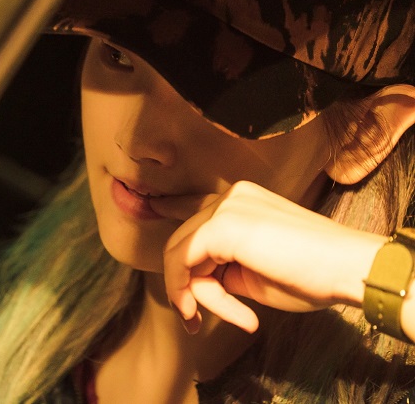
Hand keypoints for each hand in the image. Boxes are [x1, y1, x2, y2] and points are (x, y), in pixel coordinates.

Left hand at [153, 181, 383, 333]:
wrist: (349, 269)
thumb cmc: (312, 275)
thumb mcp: (252, 274)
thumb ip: (220, 269)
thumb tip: (194, 283)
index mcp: (240, 201)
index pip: (192, 220)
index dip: (170, 236)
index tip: (167, 267)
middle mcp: (229, 196)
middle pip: (184, 243)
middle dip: (189, 286)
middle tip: (198, 320)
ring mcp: (225, 206)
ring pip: (181, 253)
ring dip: (198, 294)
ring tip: (235, 317)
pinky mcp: (222, 225)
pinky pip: (184, 261)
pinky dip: (189, 291)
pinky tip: (214, 313)